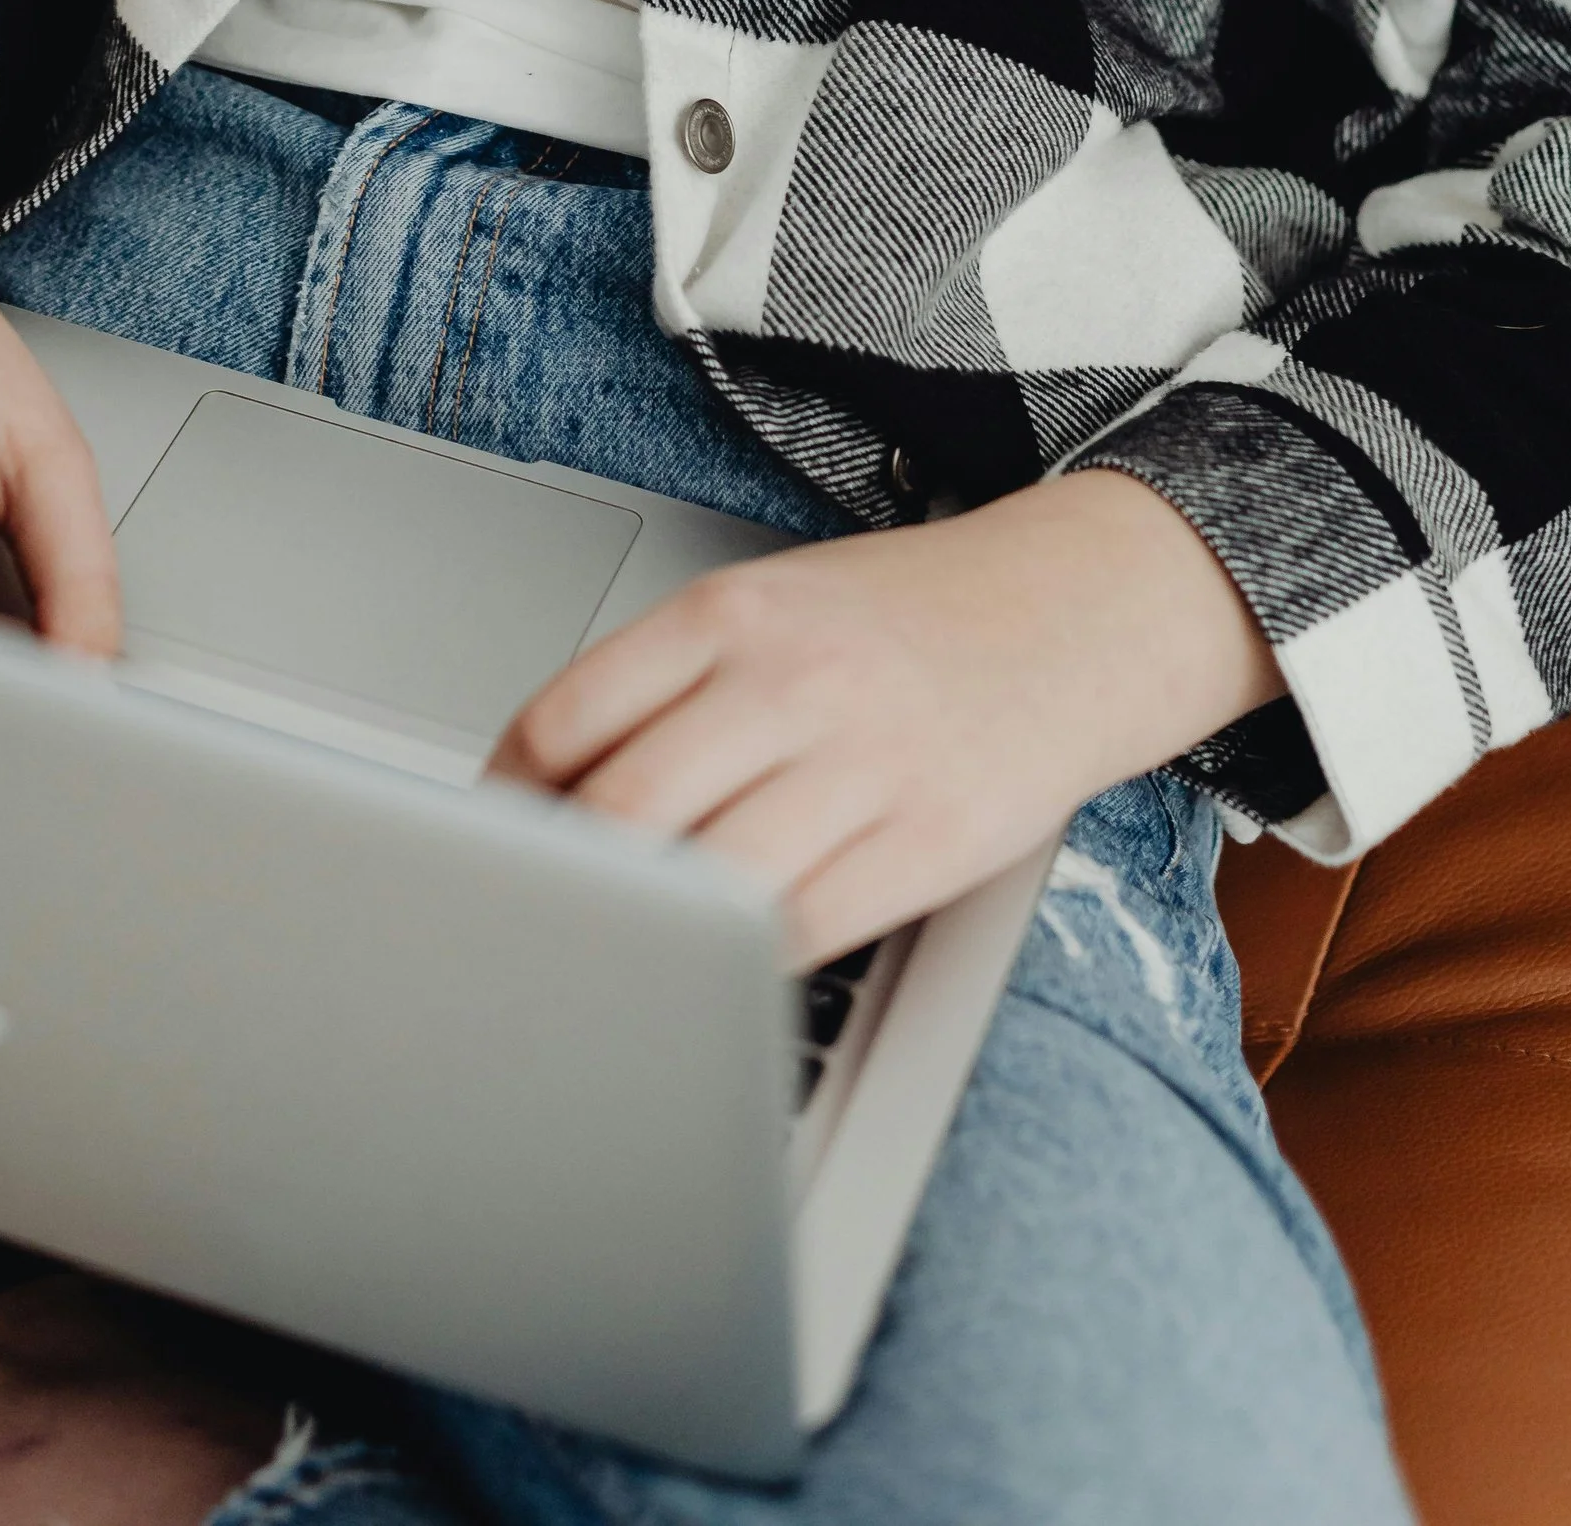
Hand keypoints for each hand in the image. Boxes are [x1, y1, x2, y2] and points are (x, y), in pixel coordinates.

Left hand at [486, 469, 1280, 964]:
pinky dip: (742, 965)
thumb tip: (547, 788)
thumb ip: (672, 678)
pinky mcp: (931, 839)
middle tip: (540, 921)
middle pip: (621, 812)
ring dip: (648, 934)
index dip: (507, 803)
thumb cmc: (906, 618)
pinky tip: (717, 969)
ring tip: (618, 958)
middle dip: (566, 884)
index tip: (487, 847)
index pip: (568, 718)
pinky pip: (802, 928)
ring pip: (704, 881)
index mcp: (733, 610)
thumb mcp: (777, 602)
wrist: (1082, 606)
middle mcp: (790, 679)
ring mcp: (864, 760)